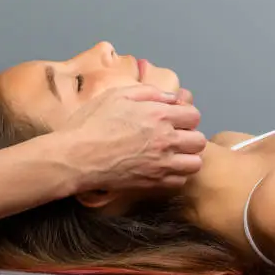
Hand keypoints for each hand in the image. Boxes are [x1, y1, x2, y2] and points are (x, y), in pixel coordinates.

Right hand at [58, 85, 205, 191]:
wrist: (75, 157)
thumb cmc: (91, 123)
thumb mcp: (116, 95)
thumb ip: (148, 92)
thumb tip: (171, 97)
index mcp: (159, 114)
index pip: (194, 115)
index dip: (185, 115)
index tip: (174, 119)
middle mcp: (166, 139)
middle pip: (199, 140)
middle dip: (189, 136)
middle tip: (174, 137)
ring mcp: (162, 164)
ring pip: (195, 163)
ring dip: (187, 157)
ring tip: (172, 155)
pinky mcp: (153, 183)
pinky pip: (180, 181)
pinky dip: (176, 175)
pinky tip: (162, 168)